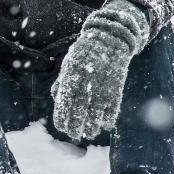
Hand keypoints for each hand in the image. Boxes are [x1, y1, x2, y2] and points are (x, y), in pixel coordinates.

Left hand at [52, 0, 150, 140]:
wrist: (110, 38)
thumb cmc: (85, 54)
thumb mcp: (69, 65)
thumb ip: (62, 82)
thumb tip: (56, 101)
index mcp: (71, 77)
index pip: (64, 103)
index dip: (62, 118)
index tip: (62, 127)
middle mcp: (86, 83)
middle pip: (79, 111)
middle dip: (76, 126)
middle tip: (74, 135)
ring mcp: (103, 86)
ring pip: (96, 113)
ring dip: (92, 126)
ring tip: (88, 133)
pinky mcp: (117, 87)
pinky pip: (112, 108)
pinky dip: (108, 119)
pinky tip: (103, 124)